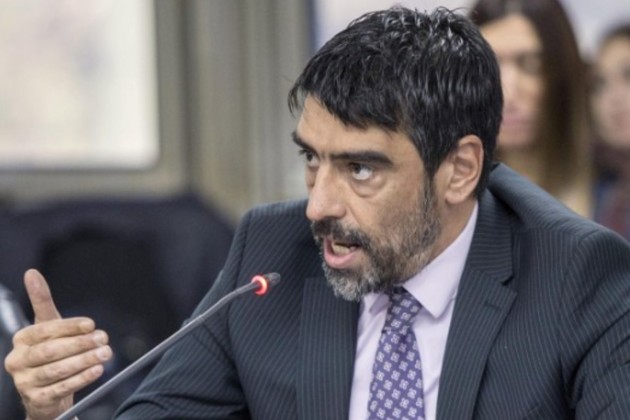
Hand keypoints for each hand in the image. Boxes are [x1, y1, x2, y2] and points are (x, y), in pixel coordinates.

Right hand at [4, 269, 111, 419]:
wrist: (46, 393)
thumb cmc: (49, 353)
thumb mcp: (48, 327)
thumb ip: (41, 301)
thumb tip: (32, 273)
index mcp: (21, 340)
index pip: (45, 330)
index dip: (69, 327)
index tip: (91, 324)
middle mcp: (18, 361)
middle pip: (50, 351)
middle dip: (80, 344)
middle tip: (103, 339)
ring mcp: (25, 383)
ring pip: (56, 370)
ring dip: (83, 361)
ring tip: (104, 354)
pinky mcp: (37, 400)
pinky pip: (61, 388)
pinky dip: (81, 379)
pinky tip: (96, 370)